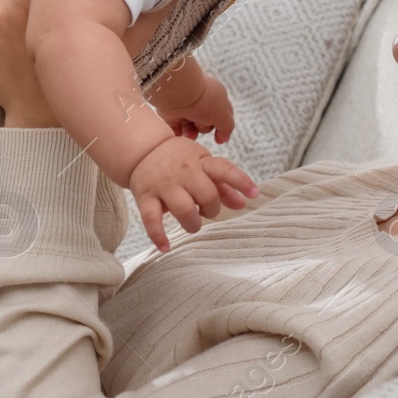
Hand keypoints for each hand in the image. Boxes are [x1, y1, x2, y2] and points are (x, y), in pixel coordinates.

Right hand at [128, 136, 257, 252]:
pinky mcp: (145, 197)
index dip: (241, 181)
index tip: (254, 193)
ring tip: (192, 224)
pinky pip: (151, 219)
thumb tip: (243, 203)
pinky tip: (166, 247)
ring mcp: (163, 184)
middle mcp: (183, 172)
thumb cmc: (180, 160)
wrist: (143, 150)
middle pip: (206, 195)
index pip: (224, 169)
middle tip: (206, 211)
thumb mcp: (203, 164)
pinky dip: (158, 236)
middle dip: (212, 210)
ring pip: (183, 208)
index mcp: (201, 162)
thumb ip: (223, 184)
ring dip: (192, 224)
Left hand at [154, 71, 234, 143]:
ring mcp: (187, 108)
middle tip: (201, 122)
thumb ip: (227, 127)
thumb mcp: (223, 115)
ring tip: (188, 133)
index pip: (223, 113)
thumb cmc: (203, 101)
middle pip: (207, 123)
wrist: (177, 93)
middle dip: (205, 128)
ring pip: (192, 128)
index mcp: (217, 96)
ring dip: (192, 133)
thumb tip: (224, 138)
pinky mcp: (173, 114)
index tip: (218, 139)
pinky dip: (180, 134)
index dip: (223, 126)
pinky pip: (178, 129)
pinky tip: (181, 135)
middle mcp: (202, 102)